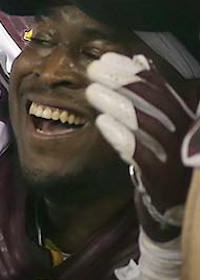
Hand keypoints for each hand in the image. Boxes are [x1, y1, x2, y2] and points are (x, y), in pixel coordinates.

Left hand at [86, 52, 198, 241]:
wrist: (172, 220)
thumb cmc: (163, 166)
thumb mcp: (161, 129)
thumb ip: (154, 96)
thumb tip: (140, 60)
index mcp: (190, 123)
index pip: (166, 91)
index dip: (137, 72)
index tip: (109, 58)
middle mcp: (190, 140)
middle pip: (159, 104)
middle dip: (124, 83)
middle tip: (94, 69)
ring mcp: (179, 162)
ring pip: (150, 126)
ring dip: (117, 105)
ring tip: (91, 92)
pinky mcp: (164, 183)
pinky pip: (143, 155)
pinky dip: (122, 136)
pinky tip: (102, 122)